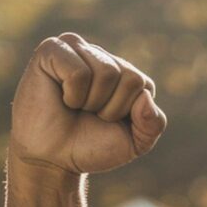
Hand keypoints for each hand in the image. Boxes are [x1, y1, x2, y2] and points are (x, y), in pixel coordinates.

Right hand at [9, 33, 165, 175]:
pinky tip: (62, 97)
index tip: (108, 120)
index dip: (127, 112)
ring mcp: (77, 48)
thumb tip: (146, 96)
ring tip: (75, 106)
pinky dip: (73, 94)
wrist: (54, 158)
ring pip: (107, 72)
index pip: (143, 84)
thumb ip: (153, 123)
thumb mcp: (135, 142)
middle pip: (129, 78)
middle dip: (111, 108)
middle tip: (89, 114)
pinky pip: (79, 72)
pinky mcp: (52, 50)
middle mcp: (102, 56)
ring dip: (92, 102)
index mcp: (125, 74)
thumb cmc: (92, 147)